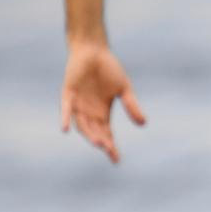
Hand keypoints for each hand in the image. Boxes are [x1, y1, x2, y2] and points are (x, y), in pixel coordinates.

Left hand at [60, 42, 146, 163]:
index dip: (111, 147)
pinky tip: (66, 128)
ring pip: (82, 124)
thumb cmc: (109, 69)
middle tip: (108, 150)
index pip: (107, 134)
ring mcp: (78, 104)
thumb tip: (143, 124)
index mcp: (103, 112)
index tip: (116, 160)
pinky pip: (67, 109)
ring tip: (98, 142)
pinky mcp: (69, 94)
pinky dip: (66, 118)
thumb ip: (132, 106)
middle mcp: (89, 112)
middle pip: (95, 132)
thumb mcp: (125, 89)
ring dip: (89, 134)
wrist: (93, 51)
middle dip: (102, 142)